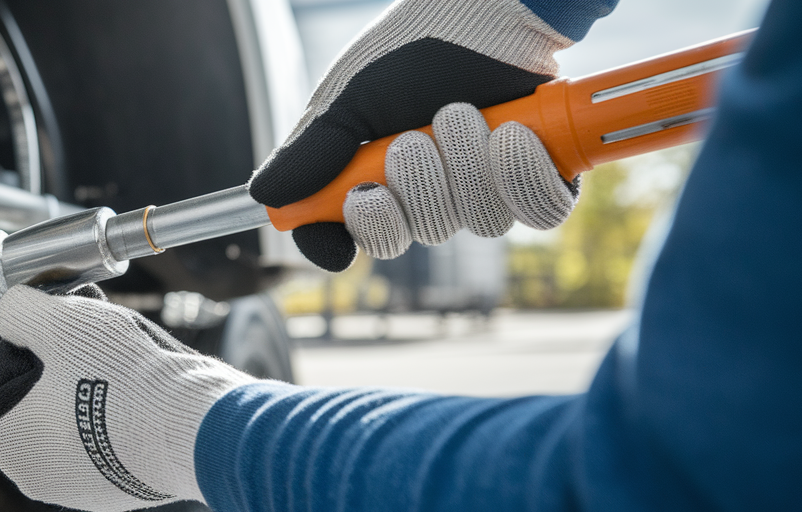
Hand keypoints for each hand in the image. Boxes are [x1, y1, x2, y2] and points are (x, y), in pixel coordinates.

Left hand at [0, 286, 255, 511]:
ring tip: (121, 365)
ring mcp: (77, 488)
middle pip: (33, 404)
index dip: (25, 352)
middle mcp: (34, 475)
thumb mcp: (56, 320)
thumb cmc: (117, 375)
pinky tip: (139, 396)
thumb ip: (18, 310)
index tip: (57, 339)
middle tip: (91, 345)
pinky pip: (105, 445)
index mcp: (4, 441)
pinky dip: (115, 419)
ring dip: (88, 391)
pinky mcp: (117, 491)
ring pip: (70, 422)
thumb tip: (11, 311)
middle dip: (59, 369)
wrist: (189, 427)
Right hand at [249, 0, 582, 268]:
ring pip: (477, 221)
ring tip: (463, 112)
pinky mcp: (537, 177)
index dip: (348, 241)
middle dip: (416, 186)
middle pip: (417, 233)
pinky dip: (522, 173)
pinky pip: (535, 210)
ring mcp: (485, 188)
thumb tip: (265, 195)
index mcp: (378, 180)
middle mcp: (431, 193)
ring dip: (468, 165)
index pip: (356, 236)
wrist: (486, 15)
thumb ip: (311, 152)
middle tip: (411, 140)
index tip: (343, 235)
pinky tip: (513, 132)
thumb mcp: (349, 101)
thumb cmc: (413, 52)